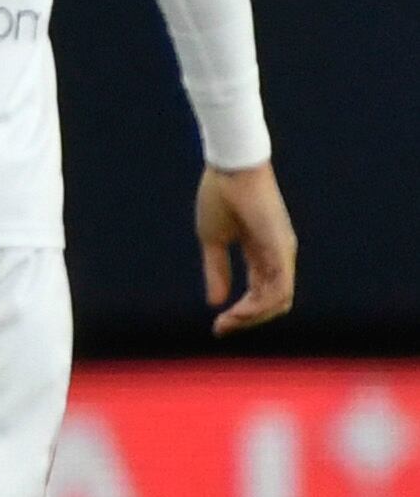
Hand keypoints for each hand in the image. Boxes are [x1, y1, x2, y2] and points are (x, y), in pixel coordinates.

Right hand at [198, 159, 294, 332]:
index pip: (261, 293)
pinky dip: (259, 305)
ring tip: (227, 322)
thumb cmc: (221, 196)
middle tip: (221, 328)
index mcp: (263, 253)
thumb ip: (217, 270)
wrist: (230, 168)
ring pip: (279, 300)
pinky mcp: (281, 248)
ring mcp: (282, 252)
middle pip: (274, 302)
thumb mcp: (213, 239)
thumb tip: (215, 301)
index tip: (217, 325)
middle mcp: (279, 256)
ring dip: (252, 317)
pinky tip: (238, 311)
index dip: (241, 313)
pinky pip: (278, 287)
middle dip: (248, 320)